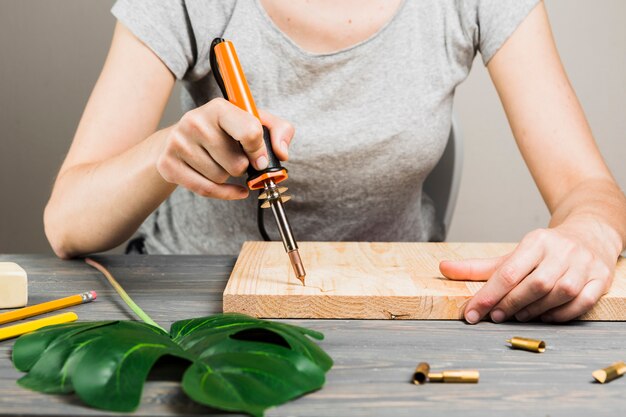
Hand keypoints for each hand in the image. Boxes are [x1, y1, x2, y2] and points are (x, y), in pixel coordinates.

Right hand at [156, 98, 293, 199]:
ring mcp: (179, 143)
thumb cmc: (223, 131)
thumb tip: (281, 153)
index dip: (260, 152)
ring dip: (227, 176)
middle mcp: (195, 122)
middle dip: (241, 166)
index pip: (250, 132)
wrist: (179, 139)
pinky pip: (206, 190)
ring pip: (221, 177)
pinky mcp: (168, 164)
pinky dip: (224, 193)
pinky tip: (233, 189)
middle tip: (234, 157)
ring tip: (218, 162)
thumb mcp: (254, 121)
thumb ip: (279, 130)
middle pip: (236, 163)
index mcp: (219, 107)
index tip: (260, 159)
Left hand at [440, 225, 618, 322]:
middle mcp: (561, 251)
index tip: (472, 313)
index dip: (488, 295)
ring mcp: (583, 265)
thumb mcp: (512, 255)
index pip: (508, 272)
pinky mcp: (600, 279)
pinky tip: (545, 317)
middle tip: (494, 317)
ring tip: (517, 317)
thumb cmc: (544, 250)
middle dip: (510, 304)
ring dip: (534, 311)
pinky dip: (562, 315)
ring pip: (559, 293)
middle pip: (534, 284)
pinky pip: (581, 303)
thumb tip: (442, 268)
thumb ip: (478, 267)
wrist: (589, 233)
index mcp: (535, 242)